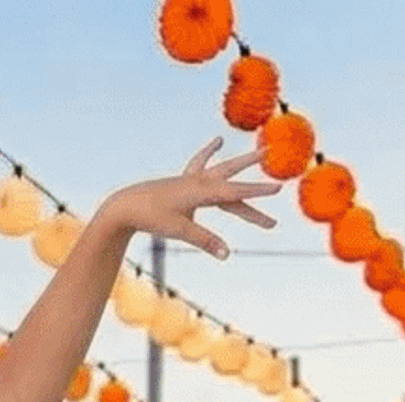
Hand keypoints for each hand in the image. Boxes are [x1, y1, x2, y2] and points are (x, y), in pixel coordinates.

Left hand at [103, 141, 279, 261]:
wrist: (126, 205)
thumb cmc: (152, 217)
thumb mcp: (180, 231)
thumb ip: (205, 241)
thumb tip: (228, 255)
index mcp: (202, 191)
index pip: (237, 193)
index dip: (258, 192)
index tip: (278, 188)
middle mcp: (200, 181)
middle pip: (233, 178)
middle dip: (254, 175)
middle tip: (275, 165)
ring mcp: (191, 179)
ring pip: (222, 171)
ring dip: (241, 164)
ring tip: (261, 152)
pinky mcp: (182, 182)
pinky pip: (199, 164)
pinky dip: (208, 153)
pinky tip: (216, 143)